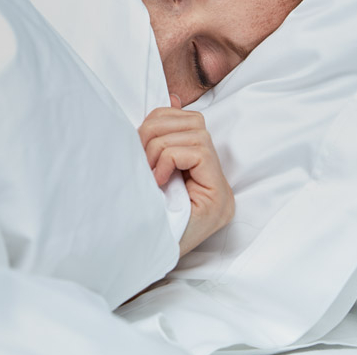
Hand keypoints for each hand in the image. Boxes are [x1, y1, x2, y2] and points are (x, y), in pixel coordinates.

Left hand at [139, 94, 234, 256]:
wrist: (134, 257)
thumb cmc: (137, 213)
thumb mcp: (146, 168)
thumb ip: (160, 138)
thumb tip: (171, 98)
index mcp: (199, 170)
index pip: (187, 120)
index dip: (158, 123)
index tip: (138, 148)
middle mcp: (216, 179)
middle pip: (193, 122)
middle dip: (156, 131)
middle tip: (140, 160)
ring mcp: (221, 190)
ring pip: (195, 133)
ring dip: (160, 147)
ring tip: (148, 173)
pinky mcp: (219, 198)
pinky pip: (197, 151)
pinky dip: (169, 159)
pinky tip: (158, 181)